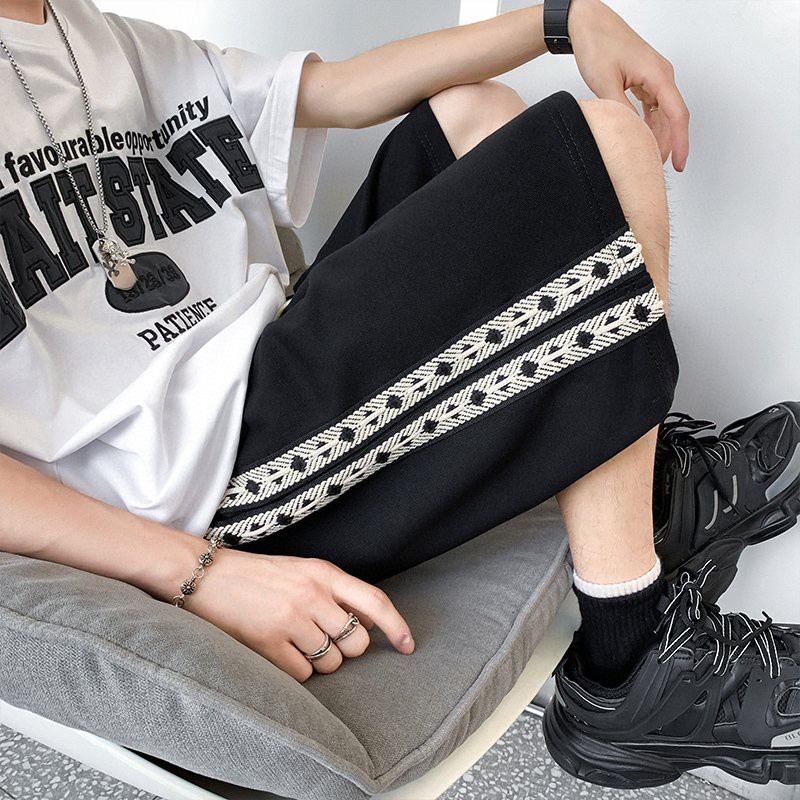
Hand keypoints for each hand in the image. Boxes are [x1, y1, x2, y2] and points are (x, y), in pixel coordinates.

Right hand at [185, 549, 414, 681]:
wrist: (205, 575)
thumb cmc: (257, 575)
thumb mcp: (302, 570)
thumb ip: (335, 592)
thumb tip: (367, 624)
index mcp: (324, 572)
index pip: (374, 602)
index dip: (397, 626)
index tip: (408, 646)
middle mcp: (312, 595)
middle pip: (357, 644)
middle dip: (346, 650)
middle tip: (323, 639)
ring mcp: (290, 620)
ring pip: (331, 663)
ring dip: (319, 661)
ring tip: (295, 641)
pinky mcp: (268, 643)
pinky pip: (303, 674)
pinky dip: (296, 671)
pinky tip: (279, 651)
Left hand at [567, 0, 689, 170]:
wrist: (588, 23)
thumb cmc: (598, 45)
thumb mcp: (605, 83)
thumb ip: (620, 111)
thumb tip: (630, 134)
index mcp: (658, 75)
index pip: (677, 114)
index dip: (680, 142)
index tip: (680, 163)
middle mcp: (661, 76)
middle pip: (672, 117)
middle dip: (668, 145)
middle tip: (655, 169)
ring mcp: (654, 78)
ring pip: (662, 114)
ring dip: (657, 137)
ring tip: (648, 159)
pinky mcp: (644, 80)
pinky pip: (653, 108)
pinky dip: (649, 125)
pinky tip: (642, 140)